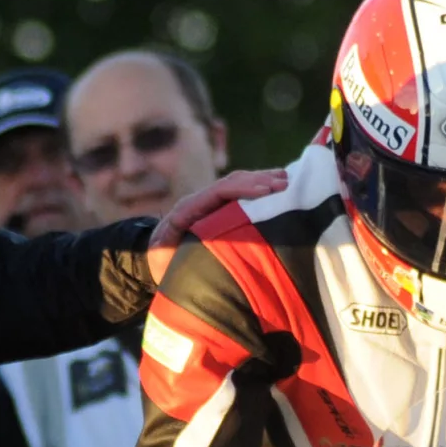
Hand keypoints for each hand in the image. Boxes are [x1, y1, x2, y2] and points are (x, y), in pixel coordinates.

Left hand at [142, 168, 291, 282]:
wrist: (154, 261)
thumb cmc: (162, 265)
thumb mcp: (165, 260)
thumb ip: (175, 252)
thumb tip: (189, 249)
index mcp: (188, 210)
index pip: (218, 191)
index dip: (243, 189)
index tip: (267, 192)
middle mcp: (201, 201)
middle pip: (233, 182)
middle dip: (260, 180)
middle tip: (286, 184)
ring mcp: (212, 203)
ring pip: (240, 184)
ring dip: (264, 181)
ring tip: (290, 182)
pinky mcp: (221, 209)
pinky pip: (243, 194)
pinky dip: (263, 189)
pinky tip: (283, 188)